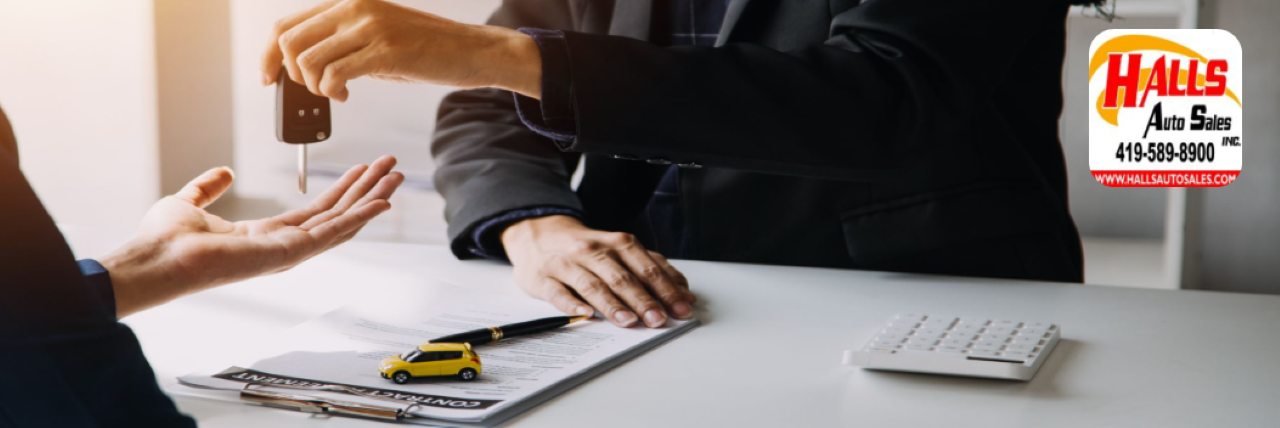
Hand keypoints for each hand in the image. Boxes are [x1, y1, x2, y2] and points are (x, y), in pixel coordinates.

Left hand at [100, 156, 403, 317]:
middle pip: (336, 214)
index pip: (314, 211)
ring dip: (371, 198)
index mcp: (264, 236)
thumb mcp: (189, 202)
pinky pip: (332, 233)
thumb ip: (208, 188)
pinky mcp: (288, 254)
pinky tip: (381, 203)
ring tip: (394, 177)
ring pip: (341, 221)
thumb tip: (224, 172)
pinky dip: (360, 217)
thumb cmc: (165, 243)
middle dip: (365, 190)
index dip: (340, 189)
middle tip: (390, 167)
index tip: (361, 170)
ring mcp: (288, 252)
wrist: (156, 260)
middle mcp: (282, 246)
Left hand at [260, 0, 541, 101]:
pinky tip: (346, 95)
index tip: (266, 78)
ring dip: (315, 87)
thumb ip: (342, 41)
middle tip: (312, 90)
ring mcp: (370, 28)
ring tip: (336, 93)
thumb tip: (303, 65)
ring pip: (308, 61)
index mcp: (349, 2)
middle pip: (288, 42)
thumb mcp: (377, 35)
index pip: (286, 24)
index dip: (267, 55)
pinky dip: (332, 92)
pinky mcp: (385, 52)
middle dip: (289, 75)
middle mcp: (355, 8)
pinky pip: (334, 75)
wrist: (471, 51)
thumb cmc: (426, 49)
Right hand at [502, 215, 696, 327]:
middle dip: (643, 300)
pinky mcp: (543, 277)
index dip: (666, 290)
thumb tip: (684, 292)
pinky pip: (558, 292)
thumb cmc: (588, 248)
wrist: (539, 233)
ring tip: (629, 321)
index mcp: (617, 244)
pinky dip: (572, 304)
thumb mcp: (621, 250)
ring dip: (612, 304)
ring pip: (592, 285)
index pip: (646, 268)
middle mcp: (593, 251)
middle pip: (622, 277)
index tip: (681, 309)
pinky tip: (585, 314)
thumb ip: (652, 267)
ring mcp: (567, 263)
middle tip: (658, 320)